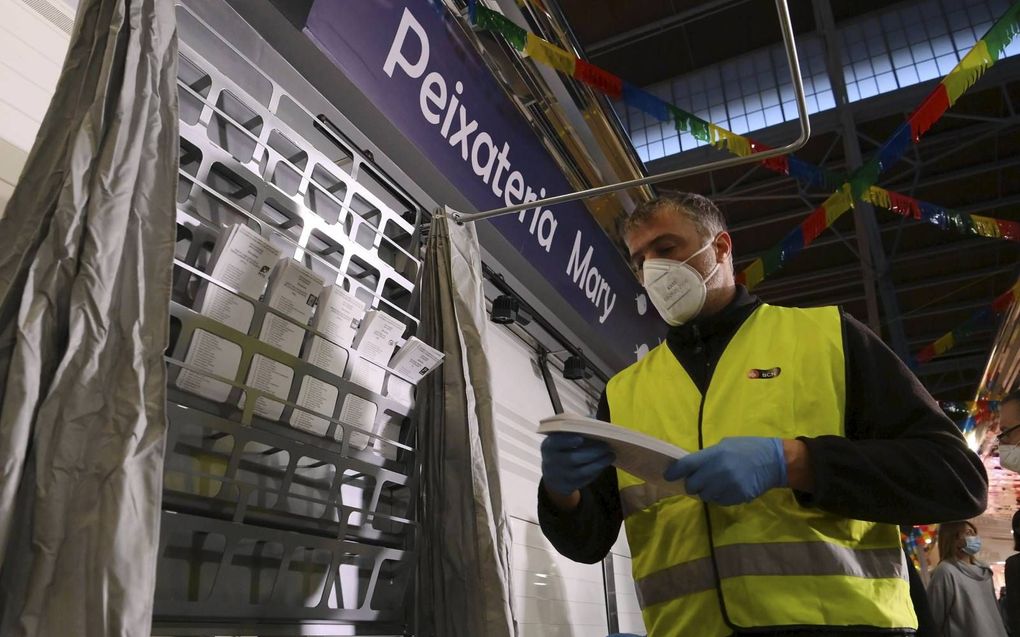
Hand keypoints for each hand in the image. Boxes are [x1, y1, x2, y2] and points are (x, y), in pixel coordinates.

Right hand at [541, 433, 614, 496]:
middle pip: (572, 458)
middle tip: (606, 445)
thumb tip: (592, 420)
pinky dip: (596, 471)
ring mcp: (561, 476)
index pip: (555, 443)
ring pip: (581, 471)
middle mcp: (552, 462)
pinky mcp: (569, 486)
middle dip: (591, 452)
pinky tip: (605, 463)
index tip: (580, 438)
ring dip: (598, 463)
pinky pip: (585, 479)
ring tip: (611, 454)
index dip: (566, 441)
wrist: (552, 474)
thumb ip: (573, 429)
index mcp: (548, 447)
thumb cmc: (560, 449)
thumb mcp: (560, 438)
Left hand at [663, 437, 786, 505]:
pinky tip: (728, 488)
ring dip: (707, 492)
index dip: (674, 471)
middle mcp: (718, 471)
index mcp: (714, 455)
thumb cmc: (747, 449)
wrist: (773, 461)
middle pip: (693, 485)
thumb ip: (708, 456)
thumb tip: (692, 467)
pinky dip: (720, 497)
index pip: (686, 465)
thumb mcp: (725, 445)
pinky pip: (719, 501)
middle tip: (698, 481)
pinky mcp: (737, 497)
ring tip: (716, 484)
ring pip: (705, 496)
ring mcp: (728, 486)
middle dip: (693, 484)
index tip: (668, 476)